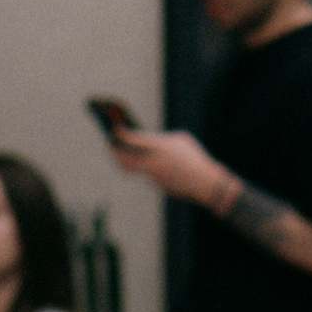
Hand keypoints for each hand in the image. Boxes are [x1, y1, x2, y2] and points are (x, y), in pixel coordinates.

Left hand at [105, 125, 231, 207]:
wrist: (203, 182)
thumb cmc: (194, 157)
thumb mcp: (180, 140)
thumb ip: (161, 140)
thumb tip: (147, 143)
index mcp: (159, 147)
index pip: (132, 140)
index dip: (120, 134)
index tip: (112, 127)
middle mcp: (152, 162)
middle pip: (124, 157)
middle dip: (114, 150)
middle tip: (108, 141)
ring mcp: (153, 175)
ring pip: (131, 167)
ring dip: (122, 158)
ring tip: (117, 150)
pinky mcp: (156, 184)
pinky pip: (142, 172)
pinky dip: (136, 164)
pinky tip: (132, 159)